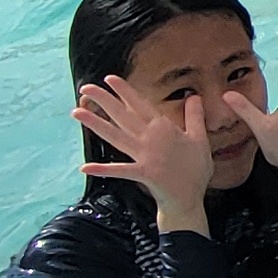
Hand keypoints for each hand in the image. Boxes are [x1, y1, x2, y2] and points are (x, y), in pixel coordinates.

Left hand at [75, 71, 219, 228]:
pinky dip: (102, 169)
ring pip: (115, 136)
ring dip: (95, 124)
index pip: (140, 104)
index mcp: (164, 128)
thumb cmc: (196, 169)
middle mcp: (151, 138)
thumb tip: (195, 96)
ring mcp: (145, 156)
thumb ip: (195, 116)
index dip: (124, 91)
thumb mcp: (200, 138)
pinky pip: (119, 170)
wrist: (191, 199)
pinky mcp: (142, 173)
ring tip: (77, 113)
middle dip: (103, 100)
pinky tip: (85, 167)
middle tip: (86, 88)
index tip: (109, 79)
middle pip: (122, 115)